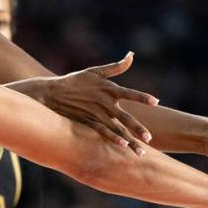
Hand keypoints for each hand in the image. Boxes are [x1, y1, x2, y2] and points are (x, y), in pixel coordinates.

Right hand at [41, 52, 158, 154]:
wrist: (52, 93)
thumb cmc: (76, 80)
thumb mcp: (95, 71)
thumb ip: (116, 66)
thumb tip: (131, 55)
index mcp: (108, 88)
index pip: (129, 93)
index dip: (142, 97)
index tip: (156, 101)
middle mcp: (103, 102)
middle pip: (124, 117)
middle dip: (137, 128)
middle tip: (149, 138)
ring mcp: (95, 114)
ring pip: (115, 129)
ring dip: (128, 140)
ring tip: (141, 152)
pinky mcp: (88, 121)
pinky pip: (102, 132)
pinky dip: (112, 139)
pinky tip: (122, 146)